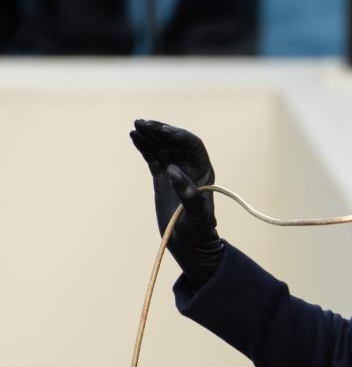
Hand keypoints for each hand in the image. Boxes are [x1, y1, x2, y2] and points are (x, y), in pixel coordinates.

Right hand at [130, 119, 224, 283]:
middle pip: (175, 141)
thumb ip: (188, 194)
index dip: (178, 135)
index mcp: (203, 172)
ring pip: (163, 147)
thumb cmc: (197, 232)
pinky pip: (153, 157)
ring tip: (135, 127)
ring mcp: (175, 172)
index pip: (192, 145)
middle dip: (160, 130)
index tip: (163, 131)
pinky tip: (133, 136)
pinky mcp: (162, 178)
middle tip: (142, 123)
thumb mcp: (196, 216)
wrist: (190, 244)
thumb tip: (173, 170)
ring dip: (150, 135)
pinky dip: (144, 146)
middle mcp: (190, 168)